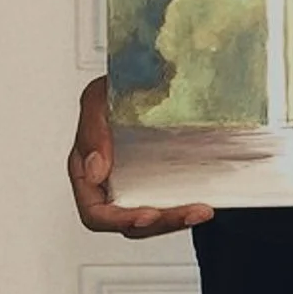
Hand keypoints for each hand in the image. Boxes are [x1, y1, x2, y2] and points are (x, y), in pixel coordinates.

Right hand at [66, 74, 213, 236]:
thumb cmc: (116, 86)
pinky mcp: (159, 178)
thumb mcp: (98, 98)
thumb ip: (91, 132)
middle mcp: (109, 182)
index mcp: (86, 170)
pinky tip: (205, 201)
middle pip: (128, 222)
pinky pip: (170, 201)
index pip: (95, 212)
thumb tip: (96, 171)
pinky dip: (186, 205)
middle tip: (188, 213)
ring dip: (177, 219)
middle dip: (160, 223)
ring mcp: (135, 182)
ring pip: (152, 217)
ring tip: (201, 211)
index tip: (147, 214)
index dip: (119, 220)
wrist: (150, 70)